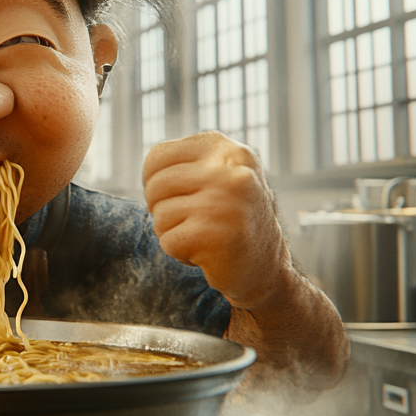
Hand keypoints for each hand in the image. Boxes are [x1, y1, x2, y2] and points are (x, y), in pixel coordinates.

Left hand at [143, 132, 288, 309]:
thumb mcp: (218, 175)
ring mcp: (224, 202)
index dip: (153, 182)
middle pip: (155, 186)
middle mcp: (228, 170)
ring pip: (159, 215)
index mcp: (224, 149)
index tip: (176, 198)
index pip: (157, 157)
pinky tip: (207, 253)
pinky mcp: (216, 236)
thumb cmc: (230, 218)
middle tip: (192, 222)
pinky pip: (168, 241)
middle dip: (162, 209)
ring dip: (173, 232)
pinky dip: (179, 252)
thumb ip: (186, 163)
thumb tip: (149, 171)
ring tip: (203, 236)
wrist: (265, 267)